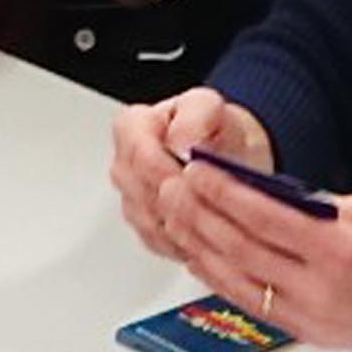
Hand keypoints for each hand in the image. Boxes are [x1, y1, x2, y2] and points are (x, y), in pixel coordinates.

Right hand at [108, 87, 271, 261]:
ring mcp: (133, 202)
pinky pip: (165, 244)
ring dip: (189, 227)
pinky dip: (190, 244)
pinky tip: (212, 237)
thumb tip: (182, 142)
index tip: (200, 176)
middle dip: (185, 201)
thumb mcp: (210, 107)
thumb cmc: (215, 130)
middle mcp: (125, 167)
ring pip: (156, 224)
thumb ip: (195, 116)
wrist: (227, 155)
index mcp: (131, 129)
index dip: (170, 170)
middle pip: (147, 194)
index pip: (141, 157)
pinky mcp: (147, 231)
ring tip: (222, 222)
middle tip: (221, 204)